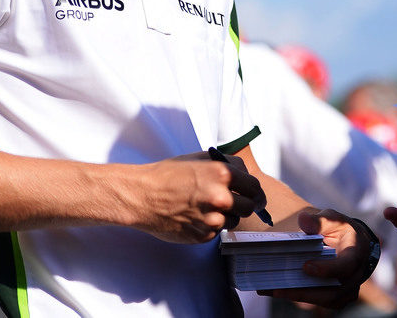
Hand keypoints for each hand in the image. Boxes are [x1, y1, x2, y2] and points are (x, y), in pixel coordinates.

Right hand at [132, 156, 265, 243]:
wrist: (143, 196)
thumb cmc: (169, 174)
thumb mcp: (199, 160)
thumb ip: (225, 167)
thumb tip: (244, 176)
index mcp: (223, 175)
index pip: (254, 186)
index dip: (253, 190)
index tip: (253, 194)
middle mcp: (221, 198)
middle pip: (250, 206)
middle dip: (245, 204)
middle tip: (236, 203)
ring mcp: (213, 219)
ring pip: (234, 220)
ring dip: (226, 215)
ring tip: (206, 207)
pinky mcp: (203, 235)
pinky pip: (217, 231)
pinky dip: (210, 225)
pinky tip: (194, 216)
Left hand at [258, 210, 375, 308]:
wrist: (353, 243)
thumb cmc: (341, 230)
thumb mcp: (332, 219)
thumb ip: (320, 220)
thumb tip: (303, 219)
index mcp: (356, 253)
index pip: (345, 265)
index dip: (327, 269)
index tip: (306, 267)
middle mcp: (355, 276)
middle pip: (334, 291)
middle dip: (306, 292)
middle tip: (279, 288)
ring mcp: (348, 290)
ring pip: (326, 300)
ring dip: (299, 297)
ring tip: (273, 290)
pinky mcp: (338, 297)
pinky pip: (320, 301)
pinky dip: (299, 298)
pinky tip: (278, 291)